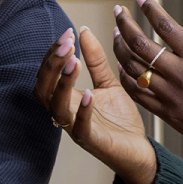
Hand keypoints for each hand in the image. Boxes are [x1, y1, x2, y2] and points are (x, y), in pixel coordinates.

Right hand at [33, 27, 156, 183]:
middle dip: (52, 65)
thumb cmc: (120, 121)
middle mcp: (67, 112)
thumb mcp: (108, 83)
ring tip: (74, 63)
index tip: (67, 34)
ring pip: (56, 106)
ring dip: (62, 83)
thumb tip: (83, 31)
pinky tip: (88, 93)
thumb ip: (95, 60)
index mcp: (67, 98)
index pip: (47, 74)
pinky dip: (82, 110)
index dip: (53, 54)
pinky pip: (80, 127)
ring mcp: (76, 128)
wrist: (139, 151)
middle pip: (43, 89)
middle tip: (65, 44)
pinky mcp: (92, 141)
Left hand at [110, 0, 182, 183]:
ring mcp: (171, 97)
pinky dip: (126, 77)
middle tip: (119, 12)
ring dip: (121, 48)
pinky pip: (137, 93)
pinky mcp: (166, 114)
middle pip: (142, 45)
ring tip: (116, 35)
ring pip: (134, 68)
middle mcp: (182, 76)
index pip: (167, 26)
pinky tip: (122, 66)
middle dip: (126, 24)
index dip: (150, 9)